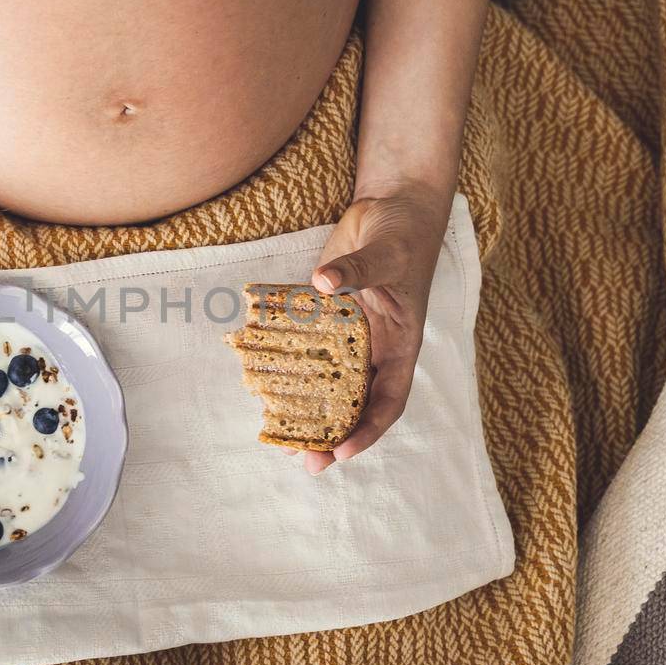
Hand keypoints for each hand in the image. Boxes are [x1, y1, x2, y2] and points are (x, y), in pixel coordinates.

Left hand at [301, 184, 450, 474]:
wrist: (392, 205)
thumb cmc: (403, 233)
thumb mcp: (387, 253)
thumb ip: (357, 270)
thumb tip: (325, 282)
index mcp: (400, 346)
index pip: (387, 401)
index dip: (366, 430)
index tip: (340, 451)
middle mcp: (375, 349)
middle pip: (353, 402)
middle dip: (330, 432)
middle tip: (303, 460)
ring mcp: (348, 335)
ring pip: (327, 381)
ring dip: (307, 408)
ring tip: (280, 436)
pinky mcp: (323, 317)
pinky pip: (306, 348)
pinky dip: (289, 366)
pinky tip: (262, 382)